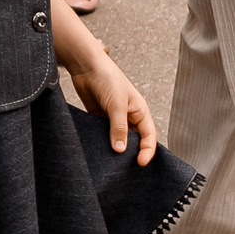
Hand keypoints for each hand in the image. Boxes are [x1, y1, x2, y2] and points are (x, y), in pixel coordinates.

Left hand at [69, 49, 157, 165]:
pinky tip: (98, 153)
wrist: (85, 66)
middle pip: (134, 141)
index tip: (141, 163)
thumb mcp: (117, 105)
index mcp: (139, 112)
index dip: (147, 150)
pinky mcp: (99, 119)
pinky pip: (103, 136)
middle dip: (132, 153)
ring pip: (118, 140)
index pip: (149, 136)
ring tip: (111, 164)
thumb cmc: (107, 78)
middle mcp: (128, 117)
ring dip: (115, 150)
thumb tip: (120, 150)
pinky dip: (102, 144)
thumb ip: (119, 128)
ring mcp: (113, 119)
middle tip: (125, 167)